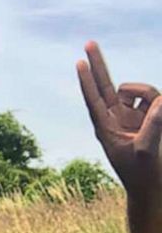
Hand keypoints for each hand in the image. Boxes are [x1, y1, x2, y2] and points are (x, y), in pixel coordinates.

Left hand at [77, 41, 161, 191]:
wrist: (150, 190)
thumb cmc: (142, 175)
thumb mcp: (147, 151)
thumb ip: (153, 126)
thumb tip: (160, 101)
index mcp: (105, 128)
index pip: (94, 99)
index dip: (87, 81)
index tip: (79, 62)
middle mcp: (114, 119)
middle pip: (104, 85)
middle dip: (98, 64)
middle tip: (88, 42)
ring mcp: (130, 117)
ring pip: (139, 92)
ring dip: (149, 94)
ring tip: (158, 114)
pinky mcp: (145, 119)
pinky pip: (154, 100)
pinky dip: (159, 103)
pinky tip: (161, 112)